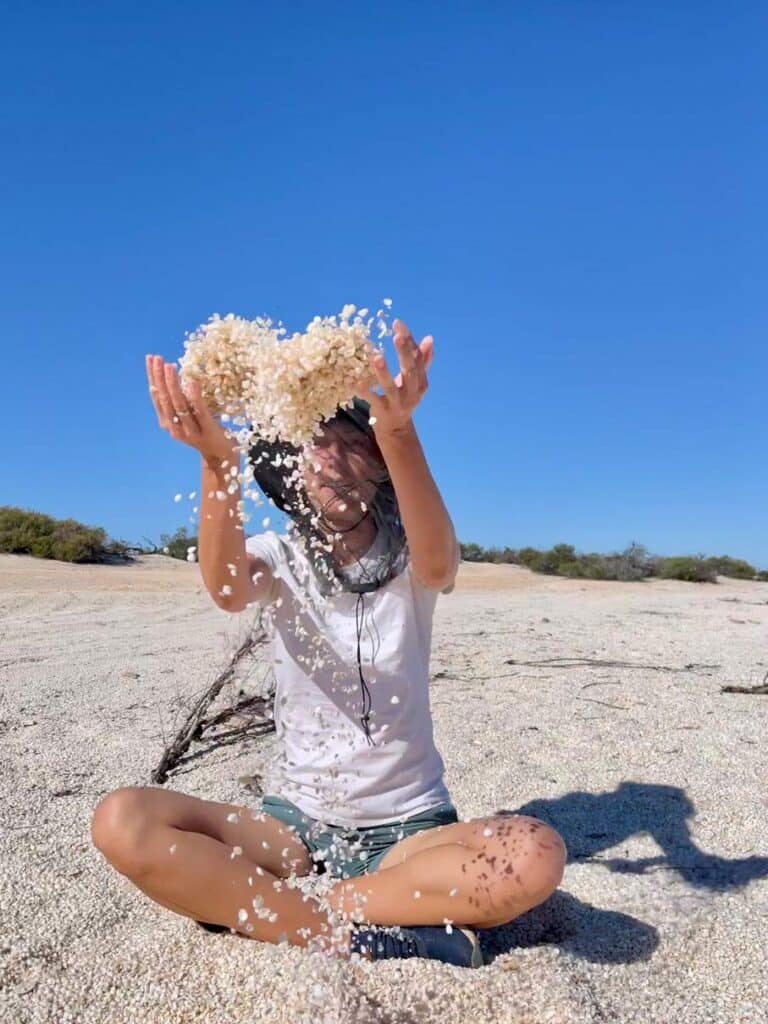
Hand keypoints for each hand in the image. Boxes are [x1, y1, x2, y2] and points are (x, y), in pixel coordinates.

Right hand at [146, 355, 238, 462]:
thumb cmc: (205, 430)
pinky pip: (199, 411)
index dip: (153, 377)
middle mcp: (175, 428)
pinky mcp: (206, 430)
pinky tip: (191, 382)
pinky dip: (194, 396)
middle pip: (164, 399)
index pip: (157, 396)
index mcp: (167, 423)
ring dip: (173, 384)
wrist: (221, 455)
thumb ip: (181, 401)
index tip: (151, 359)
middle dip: (159, 377)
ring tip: (170, 366)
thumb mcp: (188, 415)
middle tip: (158, 358)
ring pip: (178, 405)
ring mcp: (190, 431)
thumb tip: (174, 375)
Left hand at [362, 319, 434, 434]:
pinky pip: (373, 400)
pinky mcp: (383, 412)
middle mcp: (412, 392)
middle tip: (397, 335)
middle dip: (404, 352)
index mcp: (421, 382)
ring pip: (391, 387)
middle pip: (410, 371)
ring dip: (383, 372)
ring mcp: (397, 403)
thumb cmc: (404, 398)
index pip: (417, 358)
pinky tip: (355, 381)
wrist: (396, 429)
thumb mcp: (415, 381)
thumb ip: (422, 360)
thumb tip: (429, 338)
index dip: (409, 341)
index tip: (398, 323)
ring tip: (377, 356)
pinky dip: (364, 391)